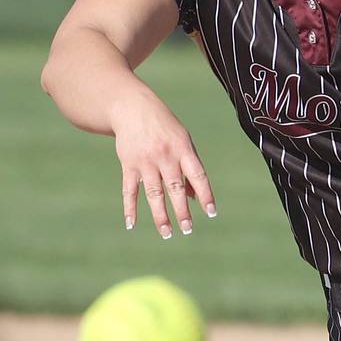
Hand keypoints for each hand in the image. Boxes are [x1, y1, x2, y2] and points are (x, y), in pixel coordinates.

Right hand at [109, 88, 215, 238]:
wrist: (132, 107)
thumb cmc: (164, 127)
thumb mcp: (182, 141)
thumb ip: (189, 168)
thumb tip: (195, 198)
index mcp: (183, 149)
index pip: (198, 175)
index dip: (206, 194)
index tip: (211, 213)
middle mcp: (165, 156)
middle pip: (175, 188)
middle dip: (182, 211)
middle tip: (187, 230)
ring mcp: (145, 161)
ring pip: (153, 193)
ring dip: (160, 215)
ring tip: (167, 233)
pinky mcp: (128, 164)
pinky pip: (129, 190)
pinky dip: (130, 208)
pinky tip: (132, 224)